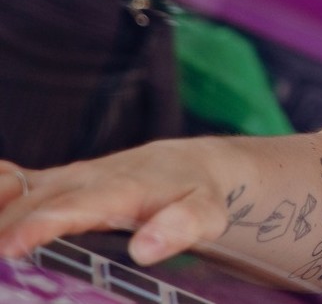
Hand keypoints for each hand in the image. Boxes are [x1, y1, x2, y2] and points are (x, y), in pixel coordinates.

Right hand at [0, 143, 232, 266]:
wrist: (193, 164)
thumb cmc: (198, 194)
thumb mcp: (207, 214)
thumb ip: (180, 227)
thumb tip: (145, 250)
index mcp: (122, 188)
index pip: (75, 207)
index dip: (41, 224)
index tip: (12, 245)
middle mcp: (89, 178)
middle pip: (36, 200)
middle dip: (4, 225)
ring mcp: (70, 176)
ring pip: (20, 188)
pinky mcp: (59, 180)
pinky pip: (18, 179)